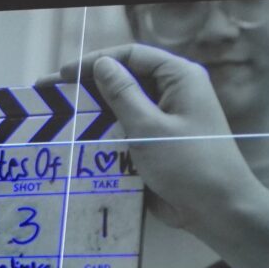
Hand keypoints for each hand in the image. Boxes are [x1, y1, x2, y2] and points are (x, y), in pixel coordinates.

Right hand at [50, 46, 268, 234]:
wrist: (219, 211)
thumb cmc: (190, 166)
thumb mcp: (150, 128)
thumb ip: (122, 95)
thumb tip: (101, 65)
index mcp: (179, 78)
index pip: (131, 56)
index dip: (95, 62)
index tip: (64, 76)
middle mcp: (174, 93)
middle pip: (124, 80)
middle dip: (88, 87)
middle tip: (49, 94)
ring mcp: (167, 119)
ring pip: (123, 108)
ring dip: (93, 112)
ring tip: (56, 117)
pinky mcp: (160, 144)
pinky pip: (128, 131)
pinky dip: (106, 134)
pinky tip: (77, 140)